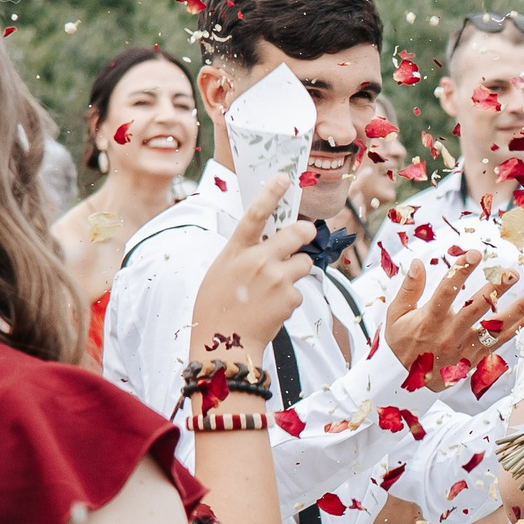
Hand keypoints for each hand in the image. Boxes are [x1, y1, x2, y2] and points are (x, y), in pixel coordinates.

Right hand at [190, 178, 317, 359]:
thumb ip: (245, 253)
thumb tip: (270, 243)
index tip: (284, 179)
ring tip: (276, 288)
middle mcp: (258, 260)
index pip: (255, 214)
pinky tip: (272, 309)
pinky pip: (299, 291)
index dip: (271, 194)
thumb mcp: (222, 270)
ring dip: (297, 271)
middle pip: (296, 233)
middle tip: (307, 234)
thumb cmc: (216, 306)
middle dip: (307, 233)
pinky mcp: (290, 298)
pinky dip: (290, 298)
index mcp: (236, 250)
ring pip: (304, 263)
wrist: (223, 344)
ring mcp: (277, 278)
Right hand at [383, 250, 518, 390]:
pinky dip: (517, 329)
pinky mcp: (475, 358)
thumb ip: (408, 288)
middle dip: (495, 289)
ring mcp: (465, 347)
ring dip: (516, 310)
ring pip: (494, 327)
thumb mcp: (396, 315)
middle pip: (476, 308)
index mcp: (430, 320)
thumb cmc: (402, 343)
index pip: (446, 291)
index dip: (460, 272)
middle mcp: (450, 333)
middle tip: (511, 272)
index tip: (474, 254)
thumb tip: (418, 263)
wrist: (406, 382)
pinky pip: (499, 343)